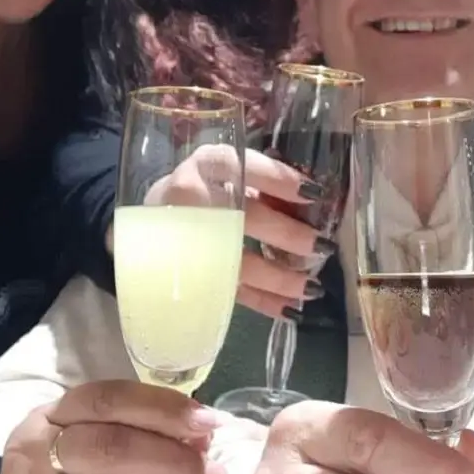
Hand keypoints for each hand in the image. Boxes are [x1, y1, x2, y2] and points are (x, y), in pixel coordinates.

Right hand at [107, 144, 323, 317]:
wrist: (153, 215)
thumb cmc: (207, 188)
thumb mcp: (229, 171)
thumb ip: (263, 182)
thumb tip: (316, 199)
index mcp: (210, 164)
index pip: (247, 167)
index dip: (280, 180)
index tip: (314, 193)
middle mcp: (195, 196)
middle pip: (244, 216)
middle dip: (286, 234)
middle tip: (320, 246)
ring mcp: (189, 237)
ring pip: (236, 260)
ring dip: (278, 277)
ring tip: (311, 288)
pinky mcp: (190, 272)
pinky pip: (228, 289)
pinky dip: (261, 301)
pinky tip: (290, 309)